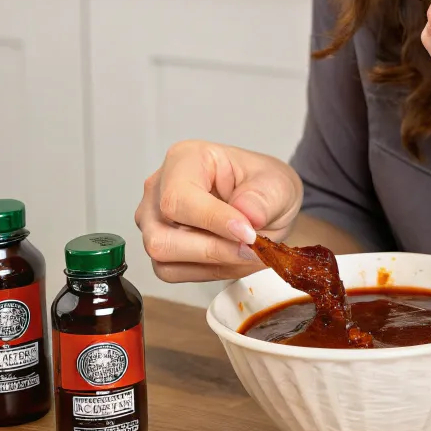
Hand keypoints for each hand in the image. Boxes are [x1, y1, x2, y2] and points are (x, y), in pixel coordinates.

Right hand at [134, 140, 302, 281]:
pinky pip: (172, 272)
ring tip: (249, 252)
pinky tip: (233, 257)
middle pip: (163, 236)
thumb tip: (247, 216)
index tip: (248, 233)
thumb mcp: (277, 184)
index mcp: (185, 159)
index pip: (179, 197)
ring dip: (213, 262)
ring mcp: (153, 220)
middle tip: (253, 249)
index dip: (213, 220)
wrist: (267, 204)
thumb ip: (262, 199)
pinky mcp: (160, 247)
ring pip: (164, 258)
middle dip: (214, 249)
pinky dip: (208, 271)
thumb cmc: (264, 185)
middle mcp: (159, 189)